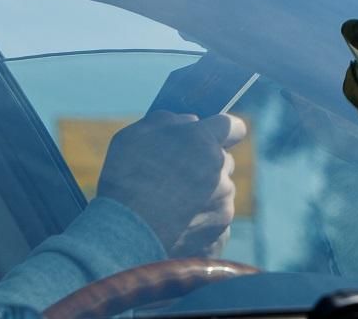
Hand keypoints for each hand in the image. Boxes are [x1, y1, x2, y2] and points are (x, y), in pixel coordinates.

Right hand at [96, 112, 245, 256]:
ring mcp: (224, 202)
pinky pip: (216, 220)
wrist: (123, 236)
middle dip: (206, 165)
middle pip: (223, 161)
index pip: (234, 127)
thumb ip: (169, 121)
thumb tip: (189, 122)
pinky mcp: (221, 230)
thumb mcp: (136, 135)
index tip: (215, 136)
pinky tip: (177, 227)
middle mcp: (220, 169)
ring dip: (204, 195)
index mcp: (204, 140)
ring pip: (220, 192)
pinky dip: (201, 222)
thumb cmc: (124, 181)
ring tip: (170, 207)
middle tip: (177, 178)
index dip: (224, 131)